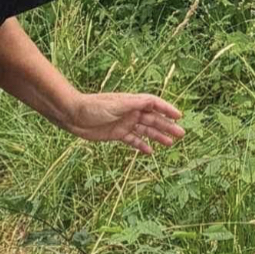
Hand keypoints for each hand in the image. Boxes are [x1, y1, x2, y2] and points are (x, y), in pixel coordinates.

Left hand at [65, 92, 184, 154]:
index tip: (179, 116)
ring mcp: (124, 123)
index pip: (154, 104)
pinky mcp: (116, 134)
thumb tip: (151, 101)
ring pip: (145, 130)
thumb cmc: (93, 106)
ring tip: (170, 143)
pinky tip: (150, 151)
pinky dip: (141, 145)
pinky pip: (133, 140)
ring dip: (158, 136)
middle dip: (167, 125)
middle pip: (153, 119)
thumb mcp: (115, 104)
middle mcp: (130, 112)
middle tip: (181, 134)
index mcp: (132, 102)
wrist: (73, 115)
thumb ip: (133, 104)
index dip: (167, 109)